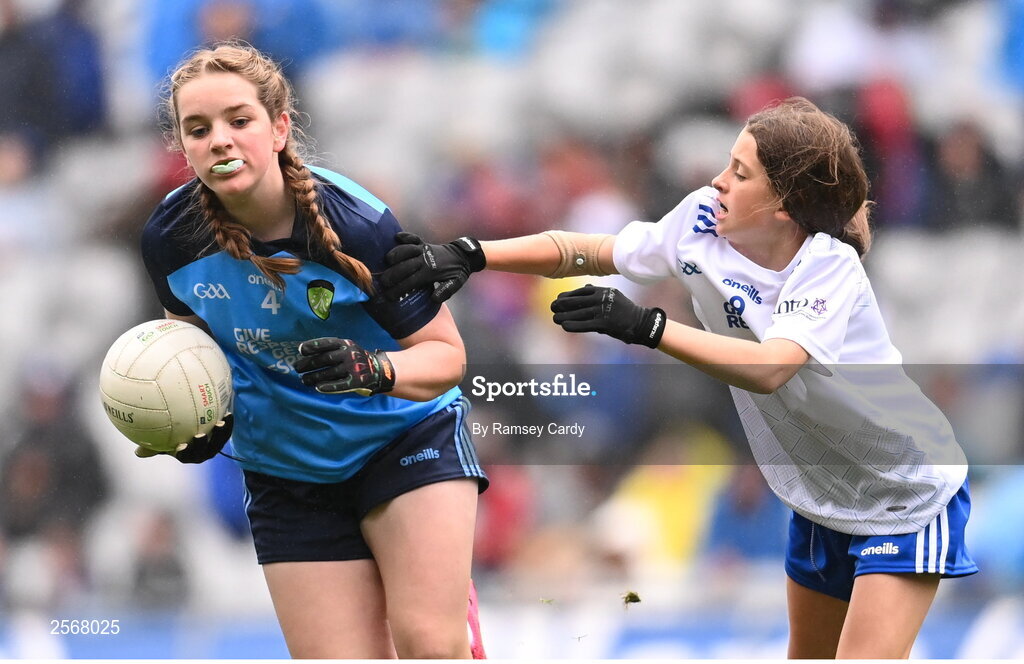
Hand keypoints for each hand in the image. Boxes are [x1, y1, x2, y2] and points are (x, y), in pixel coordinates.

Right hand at [135, 413, 233, 463]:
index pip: (184, 455)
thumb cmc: (173, 437)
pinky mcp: (223, 438)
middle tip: (199, 435)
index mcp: (186, 454)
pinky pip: (227, 432)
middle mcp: (201, 454)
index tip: (180, 445)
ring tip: (220, 423)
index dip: (183, 452)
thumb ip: (151, 445)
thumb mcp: (162, 442)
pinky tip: (228, 412)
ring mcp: (213, 446)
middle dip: (202, 445)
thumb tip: (137, 452)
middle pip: (203, 452)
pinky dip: (229, 423)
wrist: (194, 432)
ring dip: (221, 433)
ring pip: (218, 442)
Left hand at [294, 337, 395, 394]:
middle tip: (297, 368)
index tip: (300, 350)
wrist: (379, 370)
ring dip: (314, 377)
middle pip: (325, 358)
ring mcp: (353, 367)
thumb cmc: (355, 359)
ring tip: (304, 380)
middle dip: (309, 364)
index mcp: (345, 344)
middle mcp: (349, 354)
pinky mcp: (357, 381)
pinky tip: (318, 388)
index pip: (326, 343)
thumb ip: (331, 350)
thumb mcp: (347, 348)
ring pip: (329, 372)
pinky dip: (328, 386)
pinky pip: (340, 384)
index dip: (312, 346)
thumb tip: (305, 355)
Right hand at [381, 232, 485, 301]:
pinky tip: (396, 237)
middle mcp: (425, 260)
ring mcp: (424, 250)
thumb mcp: (456, 284)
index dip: (398, 289)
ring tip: (387, 260)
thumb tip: (434, 298)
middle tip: (382, 282)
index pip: (411, 282)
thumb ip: (446, 291)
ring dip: (396, 253)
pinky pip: (413, 238)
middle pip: (405, 266)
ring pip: (407, 249)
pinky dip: (405, 236)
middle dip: (392, 274)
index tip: (388, 296)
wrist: (463, 256)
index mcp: (431, 273)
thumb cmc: (457, 273)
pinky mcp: (424, 243)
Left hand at [550, 284, 665, 347]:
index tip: (558, 298)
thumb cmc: (625, 310)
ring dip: (564, 316)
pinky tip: (564, 326)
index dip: (568, 295)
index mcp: (604, 291)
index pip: (581, 292)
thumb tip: (585, 288)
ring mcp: (603, 311)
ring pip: (578, 313)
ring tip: (555, 318)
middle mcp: (602, 299)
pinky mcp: (605, 323)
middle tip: (553, 307)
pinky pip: (584, 324)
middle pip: (577, 301)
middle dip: (563, 304)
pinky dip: (573, 325)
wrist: (641, 323)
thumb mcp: (613, 297)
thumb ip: (598, 293)